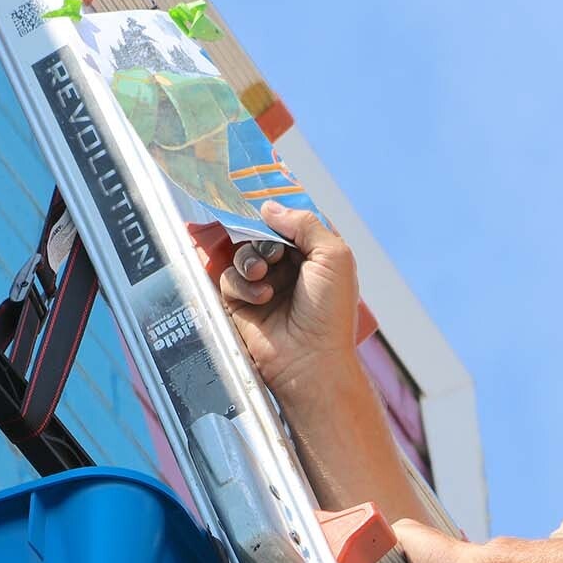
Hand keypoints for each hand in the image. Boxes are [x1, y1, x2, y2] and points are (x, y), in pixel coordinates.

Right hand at [212, 201, 361, 397]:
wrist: (309, 360)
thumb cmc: (329, 311)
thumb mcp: (333, 256)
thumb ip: (305, 224)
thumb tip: (269, 207)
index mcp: (315, 256)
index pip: (291, 223)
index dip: (279, 213)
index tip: (263, 203)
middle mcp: (290, 269)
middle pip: (262, 234)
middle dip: (262, 238)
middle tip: (273, 253)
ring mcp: (264, 285)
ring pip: (242, 253)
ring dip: (250, 259)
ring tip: (263, 274)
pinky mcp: (241, 304)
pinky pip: (228, 278)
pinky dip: (242, 284)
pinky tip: (261, 299)